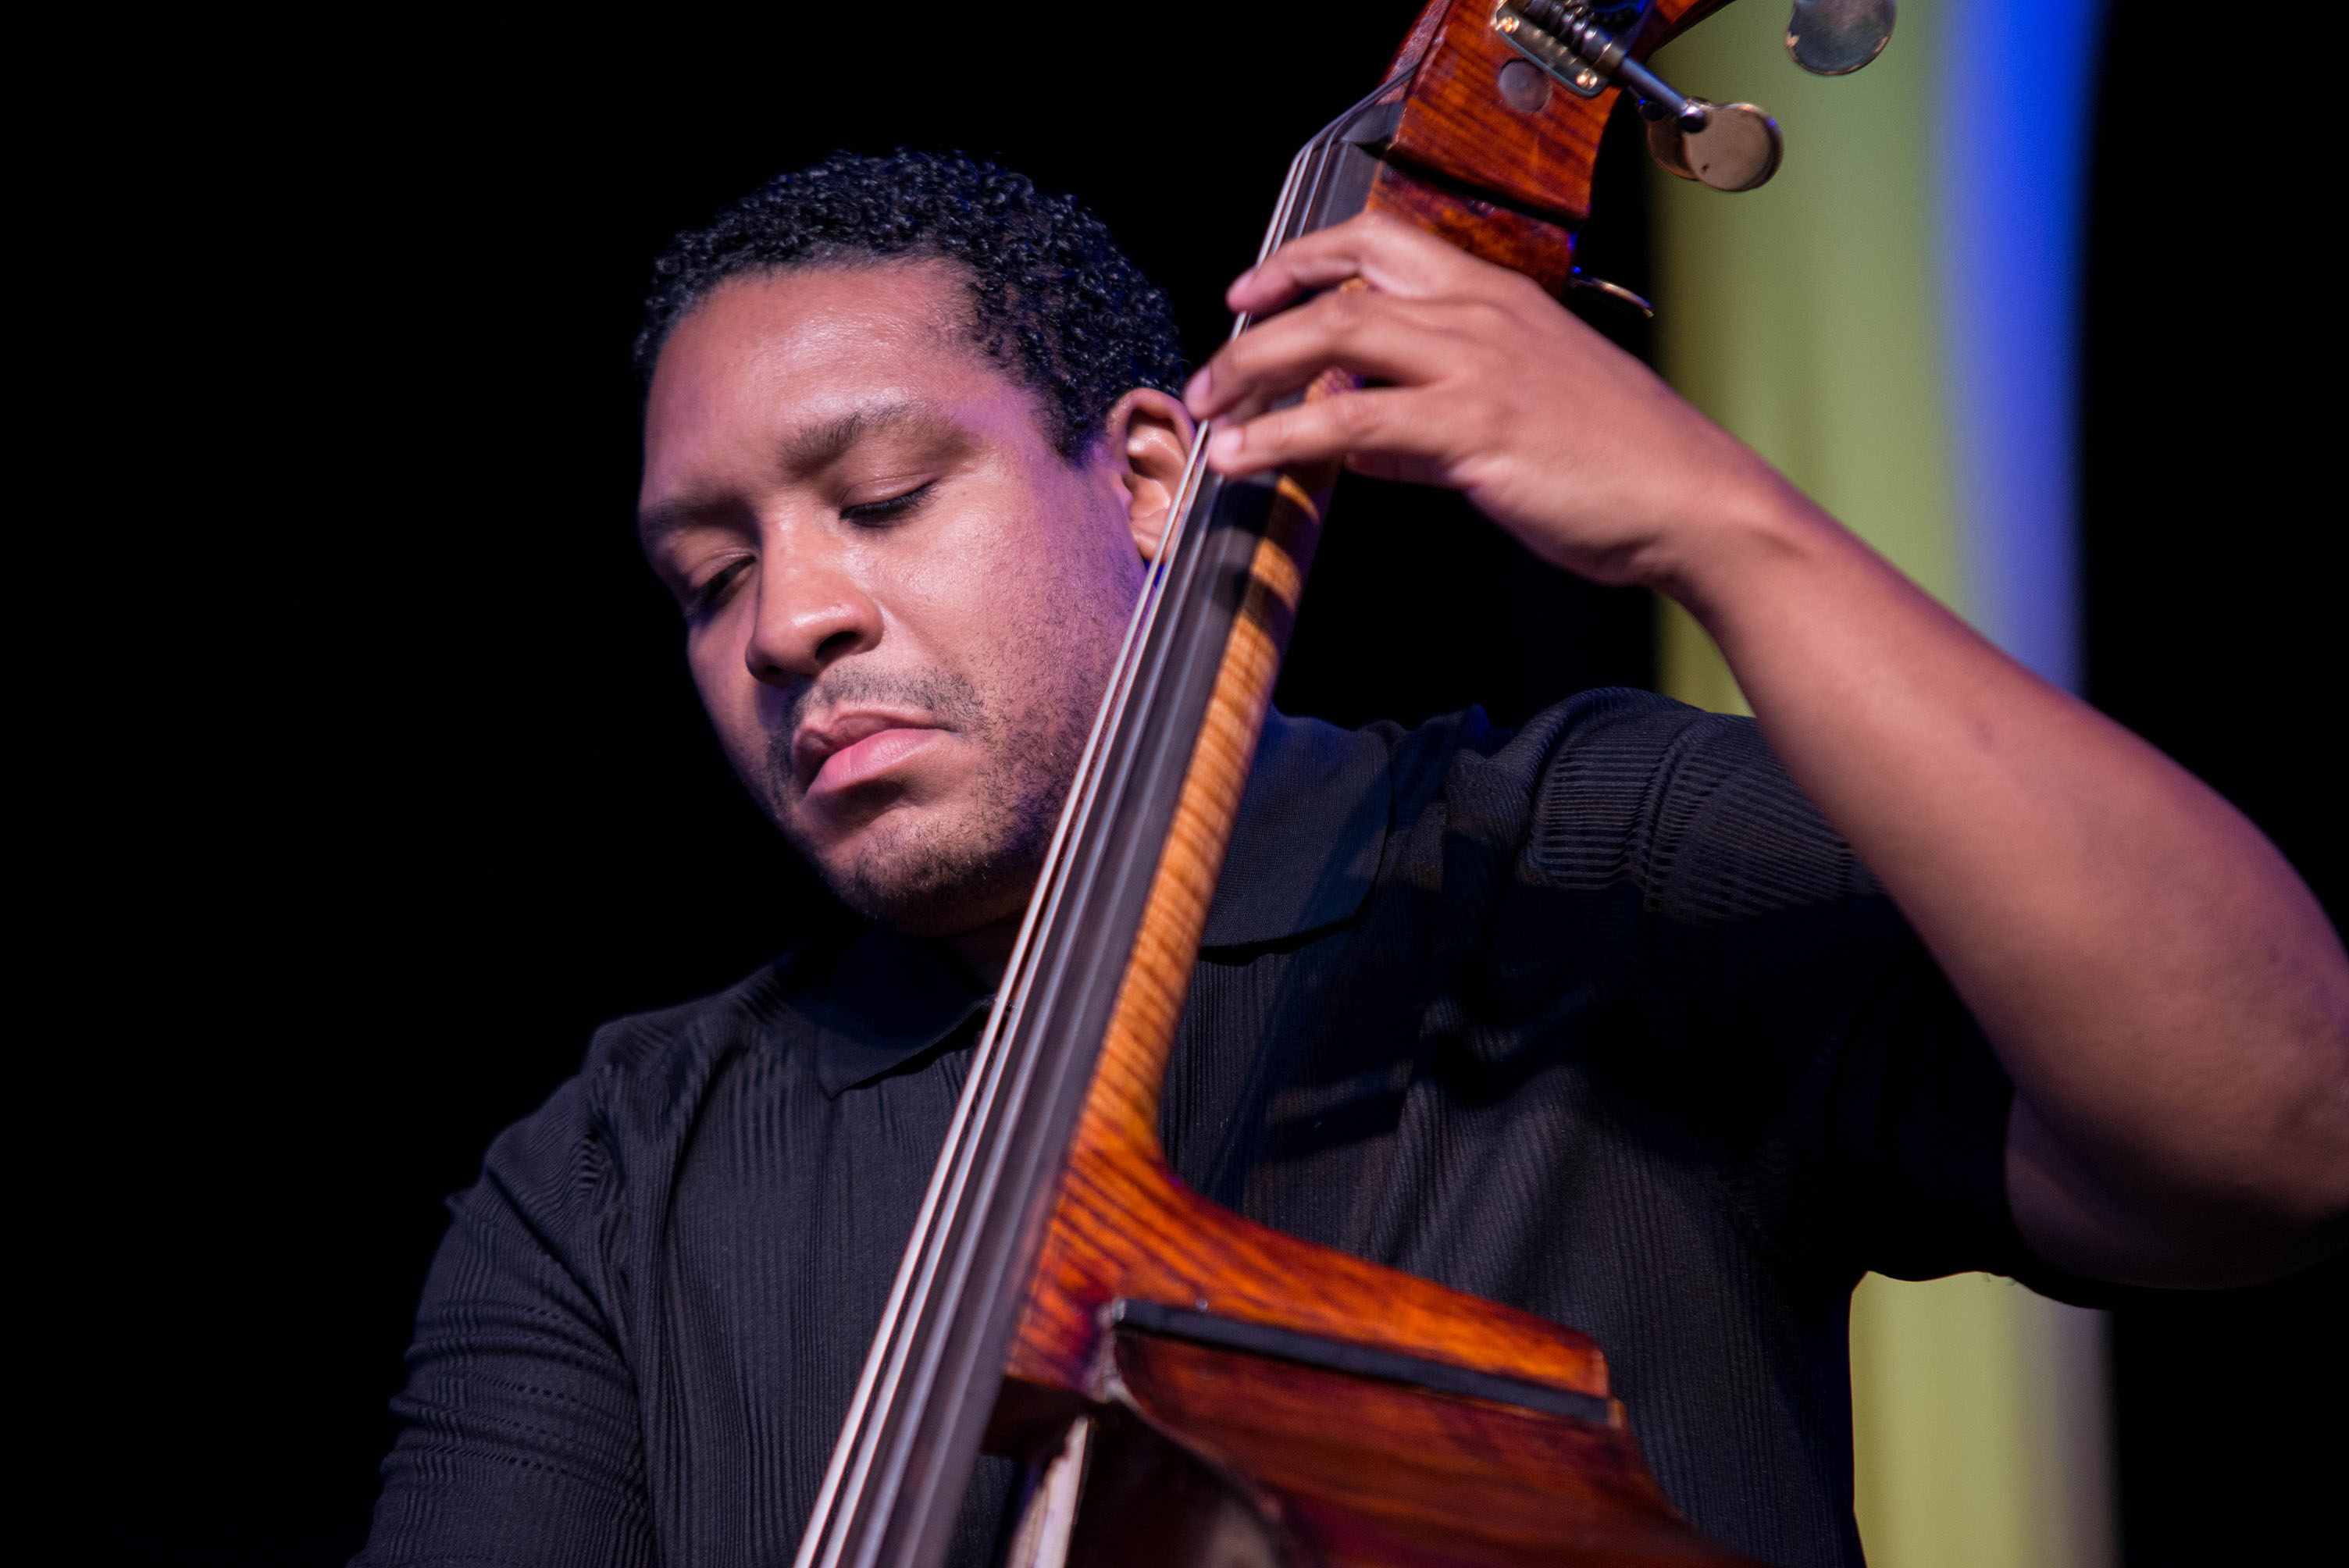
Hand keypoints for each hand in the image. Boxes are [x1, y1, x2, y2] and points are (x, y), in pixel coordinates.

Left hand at [1182, 213, 1802, 591]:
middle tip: (1212, 366)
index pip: (1383, 244)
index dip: (1307, 261)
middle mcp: (1482, 315)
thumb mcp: (1517, 421)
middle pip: (1343, 283)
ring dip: (1256, 371)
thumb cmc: (1621, 466)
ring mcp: (1478, 365)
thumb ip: (1426, 425)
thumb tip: (1356, 442)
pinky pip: (1354, 419)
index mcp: (1496, 300)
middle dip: (1261, 321)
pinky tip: (1250, 459)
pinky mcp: (1474, 426)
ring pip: (1337, 337)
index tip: (1256, 291)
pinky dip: (1287, 437)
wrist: (1695, 501)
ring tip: (1211, 414)